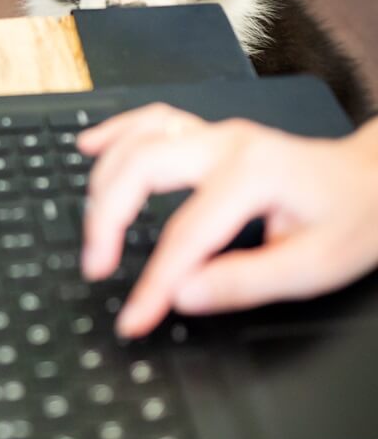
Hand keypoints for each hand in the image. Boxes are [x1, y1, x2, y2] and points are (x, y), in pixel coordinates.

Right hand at [77, 105, 377, 336]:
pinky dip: (116, 133)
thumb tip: (183, 295)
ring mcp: (215, 134)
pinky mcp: (209, 135)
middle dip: (106, 219)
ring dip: (104, 181)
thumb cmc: (351, 219)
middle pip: (141, 169)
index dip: (152, 283)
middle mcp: (227, 144)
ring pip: (138, 140)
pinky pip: (151, 120)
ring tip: (92, 230)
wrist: (373, 181)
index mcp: (254, 176)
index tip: (134, 318)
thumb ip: (245, 282)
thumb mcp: (313, 267)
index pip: (185, 236)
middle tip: (97, 266)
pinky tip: (90, 147)